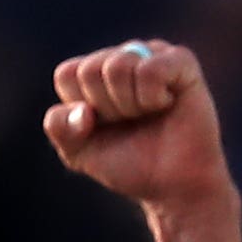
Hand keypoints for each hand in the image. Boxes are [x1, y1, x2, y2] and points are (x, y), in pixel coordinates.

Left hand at [45, 38, 235, 213]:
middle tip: (131, 122)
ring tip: (149, 114)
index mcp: (94, 72)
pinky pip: (151, 68)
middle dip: (108, 109)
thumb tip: (83, 110)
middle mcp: (122, 56)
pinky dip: (153, 97)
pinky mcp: (181, 61)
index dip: (82, 109)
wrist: (174, 187)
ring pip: (119, 66)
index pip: (67, 75)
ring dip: (131, 105)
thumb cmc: (130, 165)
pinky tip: (167, 104)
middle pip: (92, 70)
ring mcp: (152, 55)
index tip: (104, 126)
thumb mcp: (79, 154)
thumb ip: (59, 128)